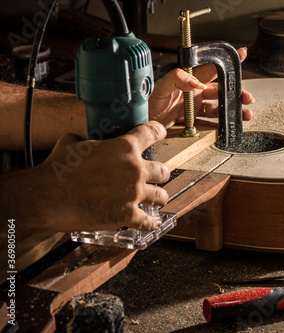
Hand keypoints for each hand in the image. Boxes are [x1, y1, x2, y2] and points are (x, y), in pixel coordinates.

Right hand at [2, 121, 169, 233]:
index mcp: (125, 147)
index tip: (161, 133)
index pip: (151, 133)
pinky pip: (148, 221)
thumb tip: (83, 140)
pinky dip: (151, 222)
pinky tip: (154, 222)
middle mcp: (135, 169)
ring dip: (159, 197)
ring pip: (161, 195)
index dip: (158, 132)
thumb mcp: (72, 143)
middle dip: (160, 173)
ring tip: (158, 199)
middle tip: (156, 176)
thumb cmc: (58, 170)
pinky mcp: (127, 215)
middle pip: (163, 170)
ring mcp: (133, 193)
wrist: (48, 198)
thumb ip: (86, 139)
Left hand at [149, 47, 253, 127]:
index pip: (211, 68)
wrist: (136, 124)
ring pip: (218, 109)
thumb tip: (194, 81)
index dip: (226, 62)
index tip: (240, 55)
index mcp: (188, 82)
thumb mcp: (159, 88)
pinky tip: (228, 128)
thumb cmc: (144, 104)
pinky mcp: (191, 124)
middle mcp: (193, 94)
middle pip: (220, 92)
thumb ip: (176, 79)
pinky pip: (209, 126)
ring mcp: (193, 110)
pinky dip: (220, 128)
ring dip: (232, 112)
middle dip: (235, 94)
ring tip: (243, 115)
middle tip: (246, 97)